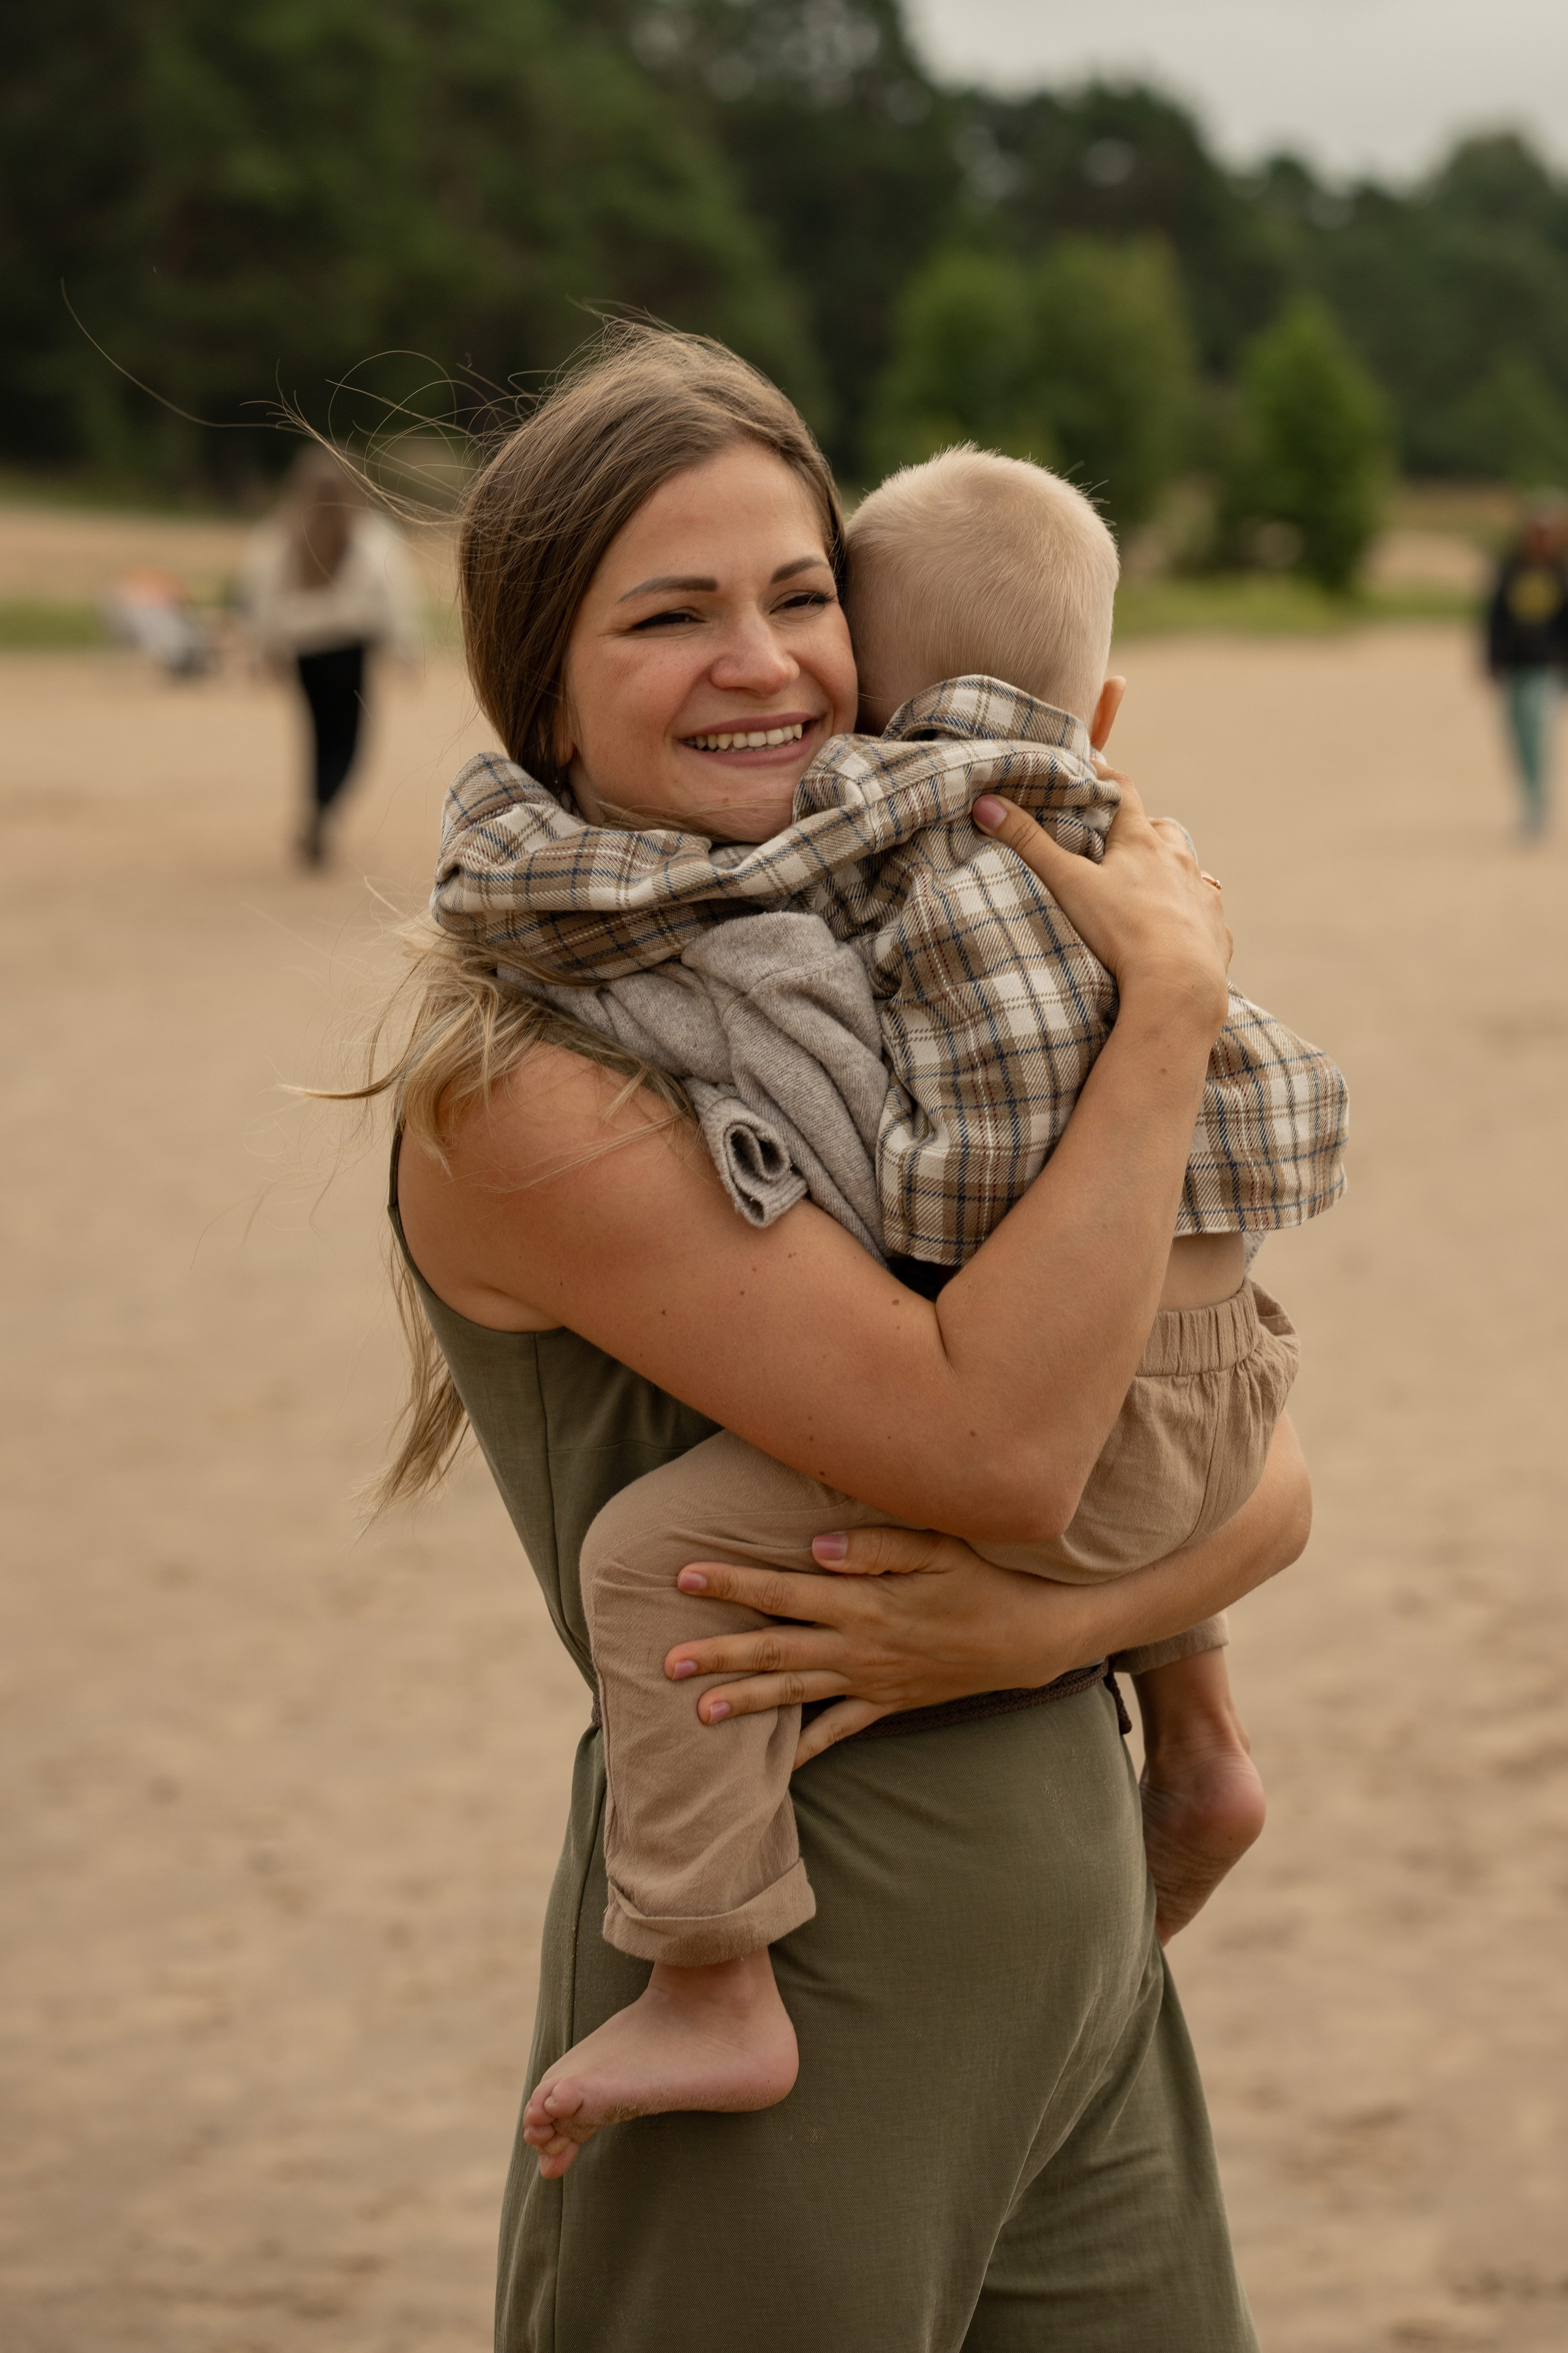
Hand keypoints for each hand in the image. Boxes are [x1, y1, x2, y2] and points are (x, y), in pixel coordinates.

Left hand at [666, 1528, 1098, 1769]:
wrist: (1027, 1638)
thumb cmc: (980, 1579)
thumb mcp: (937, 1546)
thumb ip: (874, 1545)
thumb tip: (815, 1546)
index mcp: (864, 1603)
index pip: (784, 1591)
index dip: (732, 1583)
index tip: (684, 1577)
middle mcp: (859, 1647)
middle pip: (776, 1650)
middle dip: (720, 1655)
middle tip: (667, 1663)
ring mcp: (871, 1681)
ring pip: (797, 1694)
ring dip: (747, 1702)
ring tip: (700, 1714)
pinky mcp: (888, 1704)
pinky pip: (839, 1731)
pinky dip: (805, 1750)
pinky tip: (774, 1769)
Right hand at [972, 774, 1230, 1019]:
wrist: (1178, 982)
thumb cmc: (1121, 929)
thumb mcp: (1067, 883)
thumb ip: (1028, 844)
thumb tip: (987, 804)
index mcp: (1142, 840)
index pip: (1124, 792)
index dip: (1106, 779)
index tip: (1093, 773)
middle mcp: (1179, 858)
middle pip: (1161, 830)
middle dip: (1142, 831)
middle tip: (1119, 844)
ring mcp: (1202, 892)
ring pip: (1188, 867)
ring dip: (1169, 869)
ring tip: (1149, 884)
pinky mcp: (1215, 927)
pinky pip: (1205, 911)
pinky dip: (1191, 912)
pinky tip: (1178, 927)